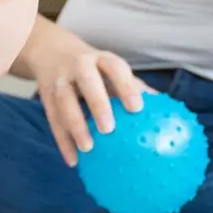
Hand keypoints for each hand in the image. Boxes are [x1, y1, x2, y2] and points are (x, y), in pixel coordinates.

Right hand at [24, 21, 150, 168]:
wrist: (52, 51)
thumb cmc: (94, 67)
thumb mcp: (111, 69)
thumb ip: (134, 87)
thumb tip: (166, 110)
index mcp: (101, 59)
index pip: (115, 68)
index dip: (126, 87)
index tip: (137, 108)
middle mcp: (79, 67)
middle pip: (87, 83)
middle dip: (97, 104)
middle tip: (108, 129)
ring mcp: (59, 81)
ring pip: (64, 102)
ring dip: (75, 125)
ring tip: (88, 148)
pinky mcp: (45, 97)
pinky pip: (53, 120)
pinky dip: (62, 141)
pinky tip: (73, 161)